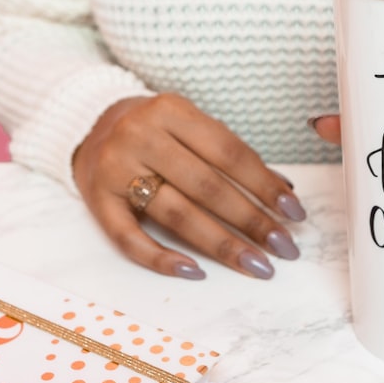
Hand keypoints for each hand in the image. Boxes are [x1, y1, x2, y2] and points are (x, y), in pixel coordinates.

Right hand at [72, 93, 306, 279]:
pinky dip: (161, 258)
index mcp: (170, 110)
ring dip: (221, 244)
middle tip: (284, 247)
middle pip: (206, 186)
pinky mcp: (97, 200)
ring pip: (176, 214)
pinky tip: (194, 272)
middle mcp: (140, 135)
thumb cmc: (154, 130)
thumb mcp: (189, 125)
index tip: (294, 212)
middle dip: (251, 220)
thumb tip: (283, 192)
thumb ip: (228, 154)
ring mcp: (115, 169)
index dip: (265, 185)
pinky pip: (130, 238)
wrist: (89, 125)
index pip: (228, 153)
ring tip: (255, 264)